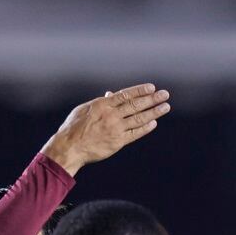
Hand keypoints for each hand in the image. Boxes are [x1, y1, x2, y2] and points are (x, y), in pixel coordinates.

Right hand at [41, 84, 171, 173]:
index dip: (140, 91)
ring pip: (138, 118)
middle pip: (136, 105)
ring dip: (154, 112)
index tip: (152, 87)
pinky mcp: (117, 142)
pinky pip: (134, 134)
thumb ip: (101, 103)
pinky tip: (153, 123)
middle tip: (165, 95)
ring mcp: (116, 129)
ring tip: (165, 107)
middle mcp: (111, 115)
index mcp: (103, 104)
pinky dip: (144, 128)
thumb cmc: (74, 127)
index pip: (126, 95)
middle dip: (152, 99)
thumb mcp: (85, 109)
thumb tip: (111, 95)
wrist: (70, 147)